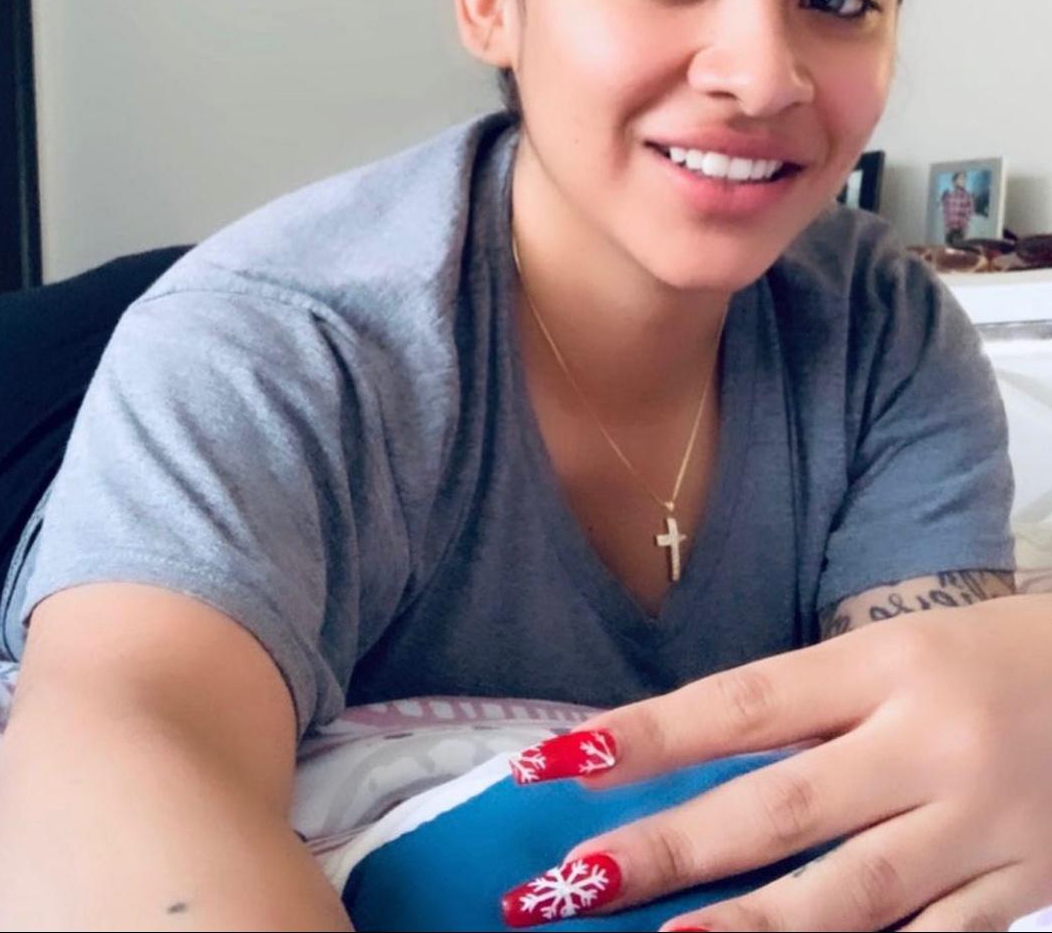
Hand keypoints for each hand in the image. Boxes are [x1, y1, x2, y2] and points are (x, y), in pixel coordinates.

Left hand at [553, 597, 1051, 929]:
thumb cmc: (974, 663)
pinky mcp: (1022, 888)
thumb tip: (681, 770)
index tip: (558, 764)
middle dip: (670, 849)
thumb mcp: (885, 658)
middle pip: (781, 806)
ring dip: (750, 928)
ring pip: (851, 893)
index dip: (648, 736)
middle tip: (573, 880)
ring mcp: (980, 825)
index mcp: (882, 665)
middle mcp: (928, 743)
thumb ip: (800, 715)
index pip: (743, 704)